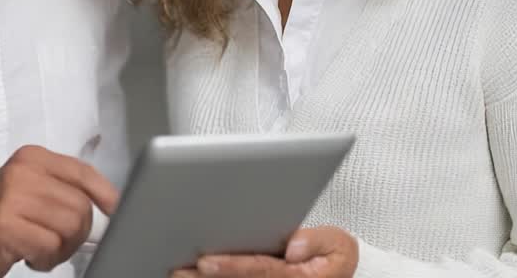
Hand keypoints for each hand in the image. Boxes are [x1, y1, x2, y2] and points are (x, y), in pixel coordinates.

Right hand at [0, 145, 119, 277]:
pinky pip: (49, 247)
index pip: (82, 172)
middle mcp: (20, 172)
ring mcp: (10, 198)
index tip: (116, 211)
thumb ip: (64, 189)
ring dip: (61, 249)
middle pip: (81, 206)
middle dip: (77, 234)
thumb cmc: (1, 218)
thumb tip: (111, 205)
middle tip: (57, 242)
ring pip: (70, 227)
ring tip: (41, 248)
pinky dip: (45, 260)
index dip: (106, 194)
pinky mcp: (3, 226)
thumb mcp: (30, 190)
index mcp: (31, 158)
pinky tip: (29, 256)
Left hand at [169, 227, 358, 277]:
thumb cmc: (331, 257)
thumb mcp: (339, 245)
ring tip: (177, 274)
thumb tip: (294, 245)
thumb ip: (319, 242)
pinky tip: (192, 276)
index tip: (206, 262)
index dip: (232, 267)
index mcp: (296, 277)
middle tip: (178, 271)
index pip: (261, 271)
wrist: (335, 274)